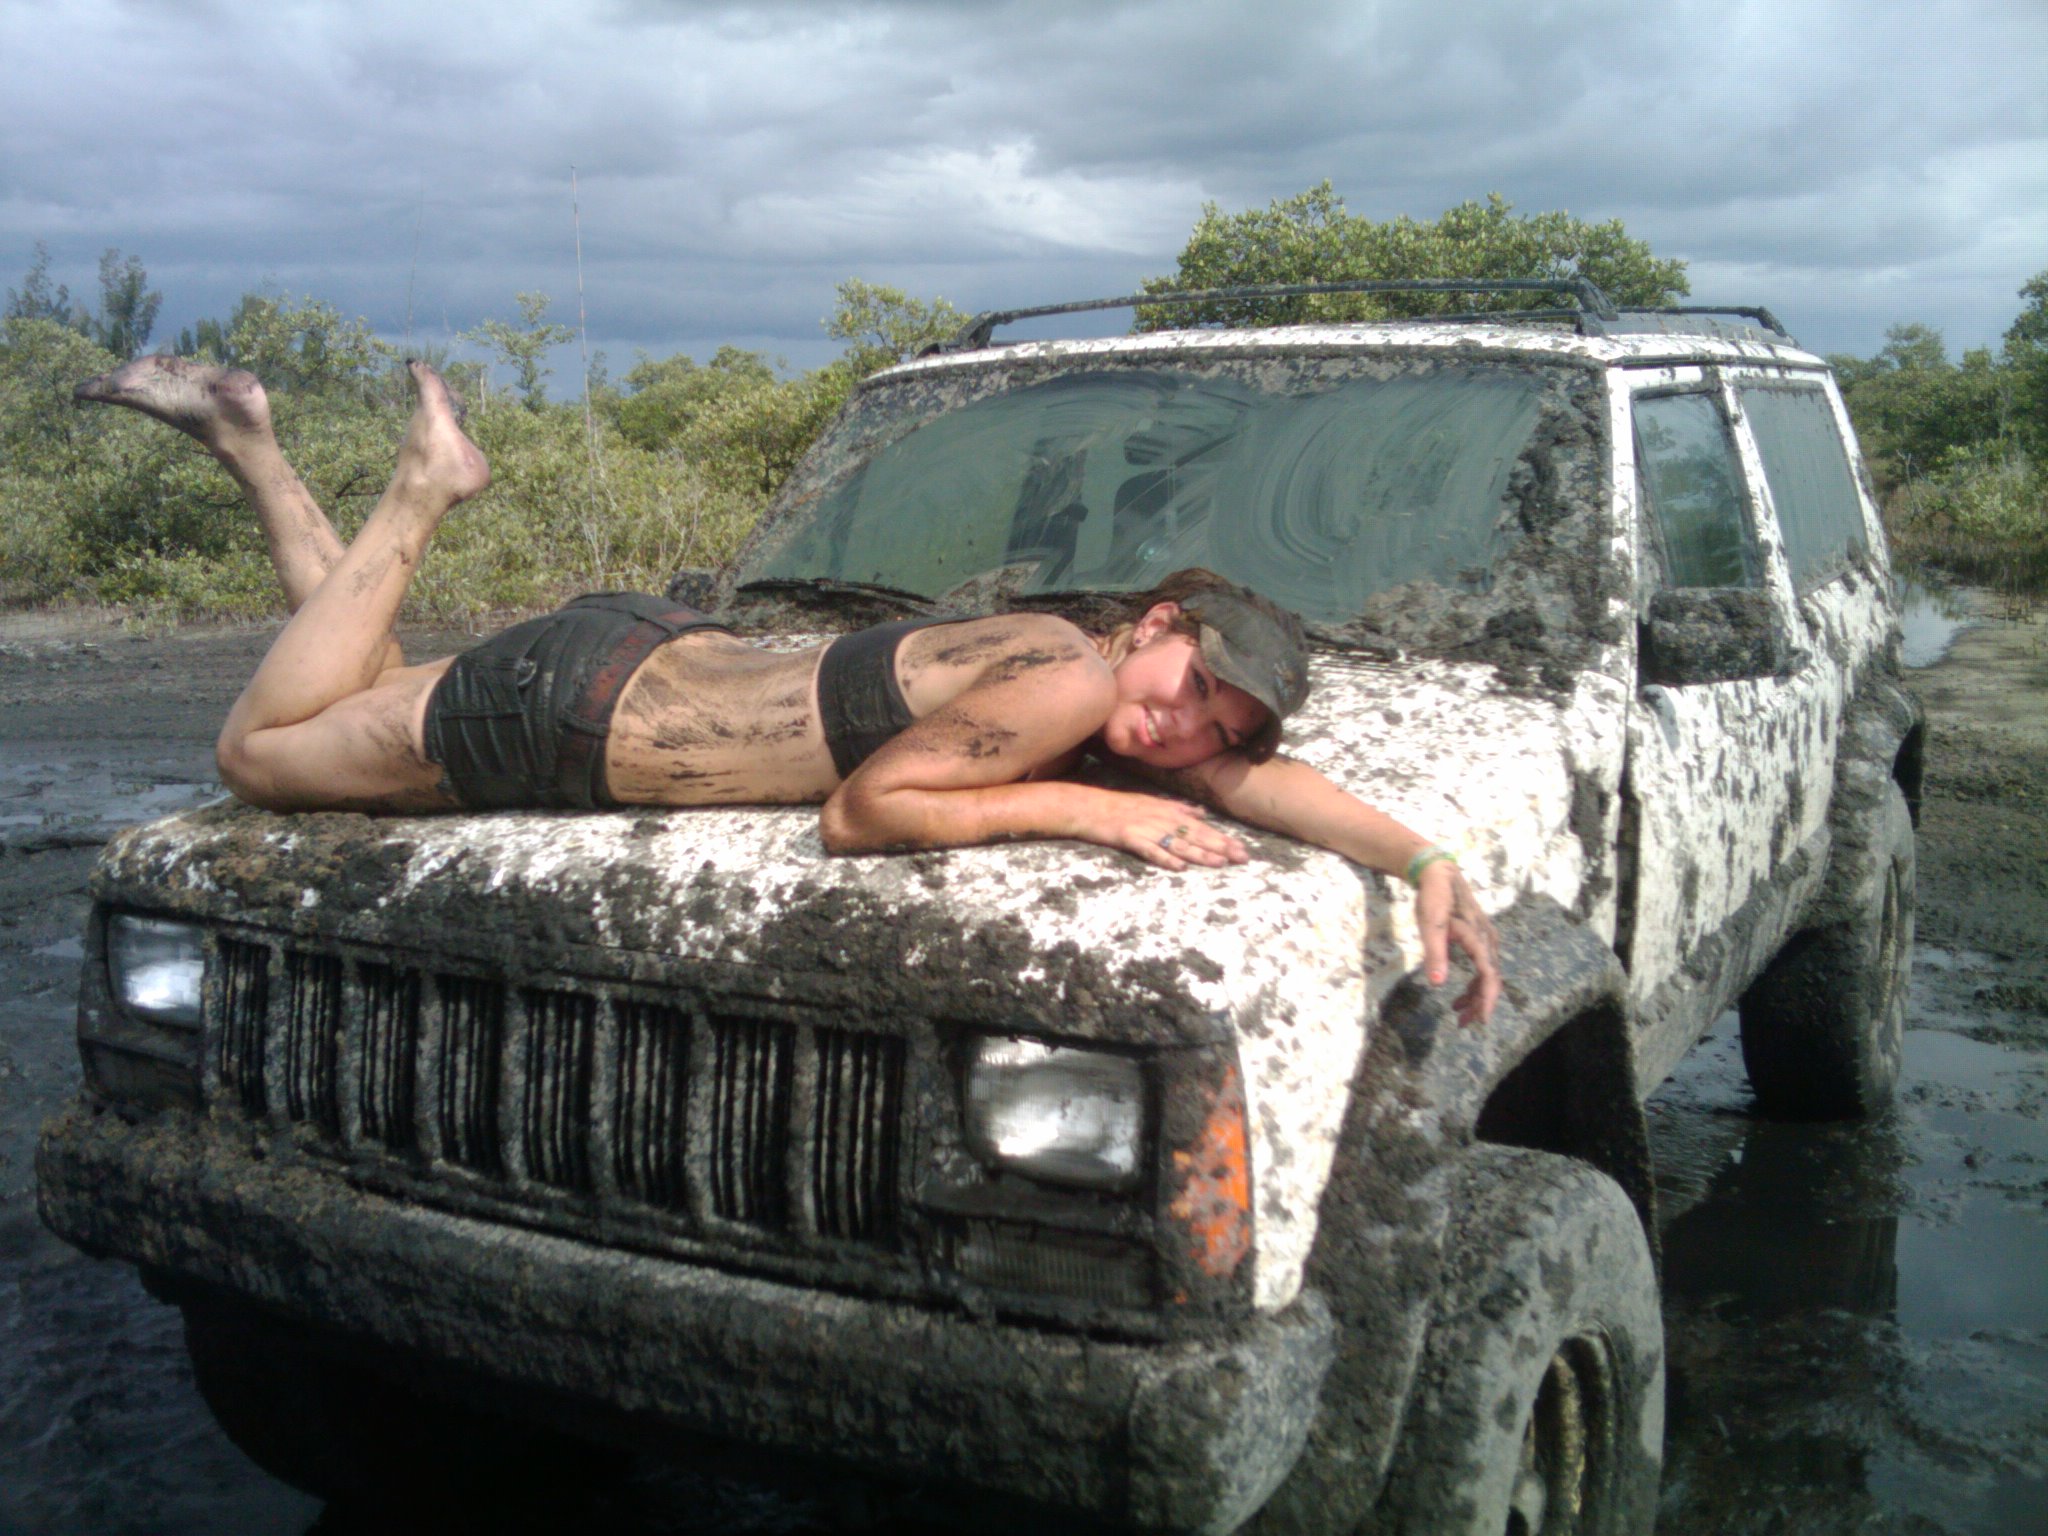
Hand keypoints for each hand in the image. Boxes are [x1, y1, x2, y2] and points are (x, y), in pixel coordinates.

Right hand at [1087, 791, 1249, 871]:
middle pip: (1195, 835)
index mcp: (1169, 812)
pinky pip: (1150, 850)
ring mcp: (1146, 829)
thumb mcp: (1153, 802)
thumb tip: (1202, 814)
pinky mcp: (1130, 838)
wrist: (1090, 807)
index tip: (1242, 849)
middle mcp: (1162, 819)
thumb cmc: (1121, 806)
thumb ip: (1179, 808)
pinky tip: (1179, 867)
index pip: (1202, 827)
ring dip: (1199, 854)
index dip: (1222, 838)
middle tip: (1242, 858)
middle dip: (1220, 847)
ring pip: (1178, 843)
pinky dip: (1165, 858)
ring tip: (1219, 863)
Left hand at [1415, 861, 1500, 1025]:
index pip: (1488, 976)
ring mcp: (1486, 939)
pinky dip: (1473, 983)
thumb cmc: (1434, 898)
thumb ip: (1435, 953)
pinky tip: (1459, 995)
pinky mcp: (1479, 938)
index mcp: (1479, 939)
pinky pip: (1482, 966)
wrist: (1439, 874)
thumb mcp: (1430, 925)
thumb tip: (1437, 983)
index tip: (1481, 1020)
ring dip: (1475, 995)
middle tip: (1464, 1023)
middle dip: (1480, 1003)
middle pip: (1491, 979)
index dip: (1486, 999)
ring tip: (1460, 1014)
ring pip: (1487, 974)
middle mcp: (1488, 940)